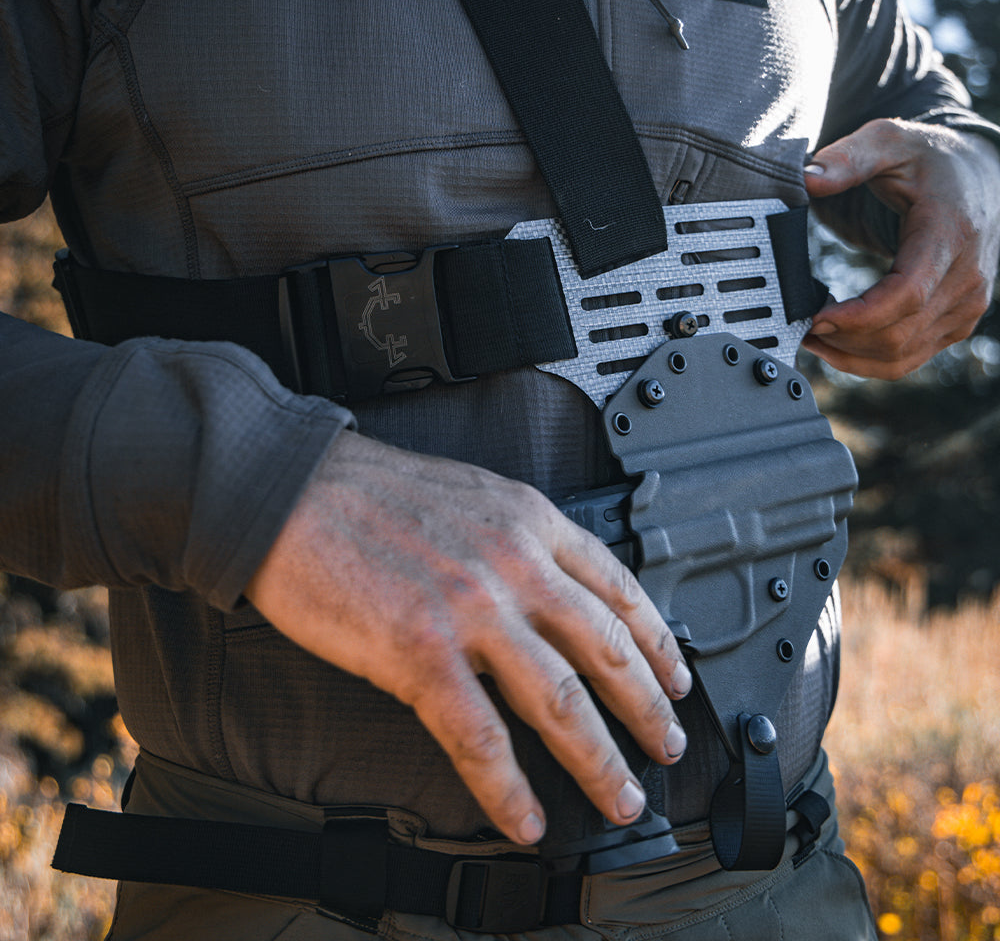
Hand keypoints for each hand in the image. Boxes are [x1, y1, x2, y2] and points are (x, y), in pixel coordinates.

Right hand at [244, 430, 690, 845]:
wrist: (294, 490)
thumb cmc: (372, 492)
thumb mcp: (474, 495)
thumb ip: (522, 540)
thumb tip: (555, 591)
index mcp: (530, 522)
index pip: (619, 587)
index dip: (658, 642)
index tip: (675, 678)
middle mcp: (514, 564)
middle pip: (606, 650)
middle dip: (648, 710)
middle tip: (667, 746)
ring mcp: (471, 610)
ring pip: (560, 700)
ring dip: (598, 759)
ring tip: (618, 796)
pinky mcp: (419, 652)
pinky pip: (480, 737)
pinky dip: (508, 788)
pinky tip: (524, 816)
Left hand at [803, 119, 999, 378]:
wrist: (978, 177)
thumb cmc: (929, 161)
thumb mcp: (889, 141)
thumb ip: (848, 158)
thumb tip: (808, 178)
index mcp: (950, 234)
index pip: (906, 295)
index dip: (856, 317)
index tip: (814, 317)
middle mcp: (967, 278)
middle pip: (898, 335)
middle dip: (841, 337)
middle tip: (799, 324)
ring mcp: (966, 306)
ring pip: (901, 356)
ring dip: (848, 354)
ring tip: (810, 335)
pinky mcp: (956, 323)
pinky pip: (908, 360)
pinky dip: (866, 361)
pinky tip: (834, 345)